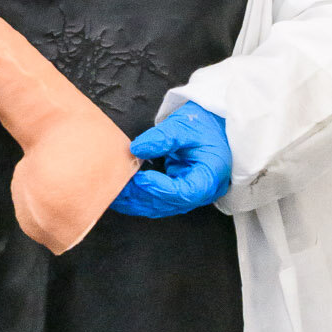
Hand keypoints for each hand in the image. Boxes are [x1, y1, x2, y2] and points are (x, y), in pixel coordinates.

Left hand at [112, 101, 231, 217]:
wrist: (216, 125)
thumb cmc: (205, 124)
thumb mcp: (185, 125)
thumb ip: (162, 137)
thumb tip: (136, 149)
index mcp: (211, 175)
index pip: (186, 192)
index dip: (162, 189)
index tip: (142, 178)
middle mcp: (203, 191)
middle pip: (171, 203)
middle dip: (142, 196)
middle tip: (118, 185)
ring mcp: (192, 194)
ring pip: (162, 206)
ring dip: (137, 201)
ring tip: (115, 190)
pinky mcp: (181, 192)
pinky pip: (160, 201)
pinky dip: (141, 198)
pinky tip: (124, 193)